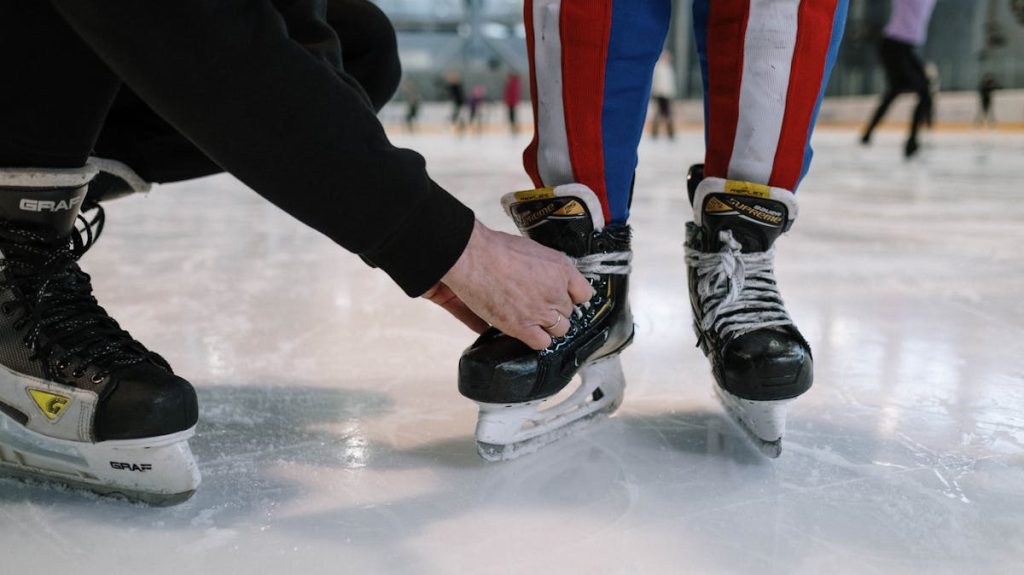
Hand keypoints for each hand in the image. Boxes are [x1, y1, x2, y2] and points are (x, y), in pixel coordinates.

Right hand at [430, 220, 593, 349]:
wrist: (472, 258)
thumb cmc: (495, 249)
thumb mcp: (532, 250)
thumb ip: (546, 268)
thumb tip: (546, 279)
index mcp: (561, 268)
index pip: (584, 292)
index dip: (572, 296)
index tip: (564, 297)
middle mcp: (556, 291)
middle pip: (569, 312)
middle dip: (555, 309)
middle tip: (538, 305)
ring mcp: (541, 311)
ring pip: (560, 329)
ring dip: (548, 326)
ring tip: (532, 318)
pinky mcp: (523, 326)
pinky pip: (543, 343)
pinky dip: (536, 339)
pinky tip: (526, 330)